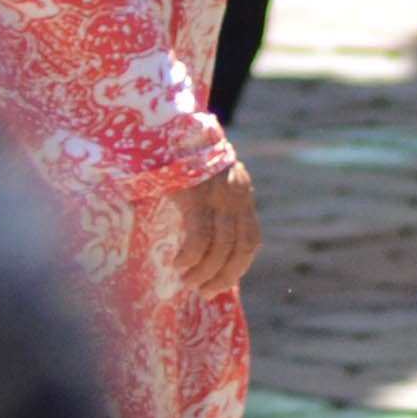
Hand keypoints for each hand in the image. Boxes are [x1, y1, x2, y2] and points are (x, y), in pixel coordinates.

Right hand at [175, 159, 260, 297]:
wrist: (166, 124)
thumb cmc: (179, 157)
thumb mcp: (207, 179)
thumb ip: (214, 204)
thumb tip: (207, 247)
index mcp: (242, 192)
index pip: (251, 241)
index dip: (238, 268)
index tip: (221, 285)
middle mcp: (235, 194)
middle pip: (239, 247)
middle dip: (224, 276)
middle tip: (205, 293)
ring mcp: (217, 194)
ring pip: (220, 245)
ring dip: (205, 271)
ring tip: (188, 281)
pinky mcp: (195, 194)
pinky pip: (199, 235)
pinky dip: (191, 256)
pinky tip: (178, 264)